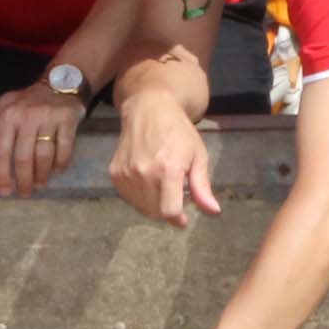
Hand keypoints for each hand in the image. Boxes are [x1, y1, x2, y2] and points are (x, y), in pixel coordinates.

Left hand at [0, 80, 85, 195]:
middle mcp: (27, 115)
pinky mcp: (68, 119)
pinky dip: (60, 163)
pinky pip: (64, 147)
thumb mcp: (0, 107)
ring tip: (39, 184)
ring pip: (44, 154)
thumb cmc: (26, 102)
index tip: (4, 191)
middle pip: (23, 156)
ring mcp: (48, 117)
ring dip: (41, 175)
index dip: (2, 173)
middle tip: (24, 192)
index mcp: (7, 114)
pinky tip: (57, 171)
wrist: (59, 82)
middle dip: (23, 180)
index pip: (1, 149)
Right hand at [107, 89, 222, 226]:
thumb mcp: (198, 155)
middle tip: (174, 196)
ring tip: (161, 186)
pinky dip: (139, 197)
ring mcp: (127, 173)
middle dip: (167, 211)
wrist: (148, 108)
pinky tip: (148, 182)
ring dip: (153, 205)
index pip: (169, 210)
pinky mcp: (115, 173)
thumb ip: (202, 186)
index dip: (178, 219)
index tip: (183, 218)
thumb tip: (213, 212)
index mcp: (168, 168)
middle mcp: (144, 173)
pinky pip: (128, 197)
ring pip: (141, 207)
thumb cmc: (178, 131)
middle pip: (155, 212)